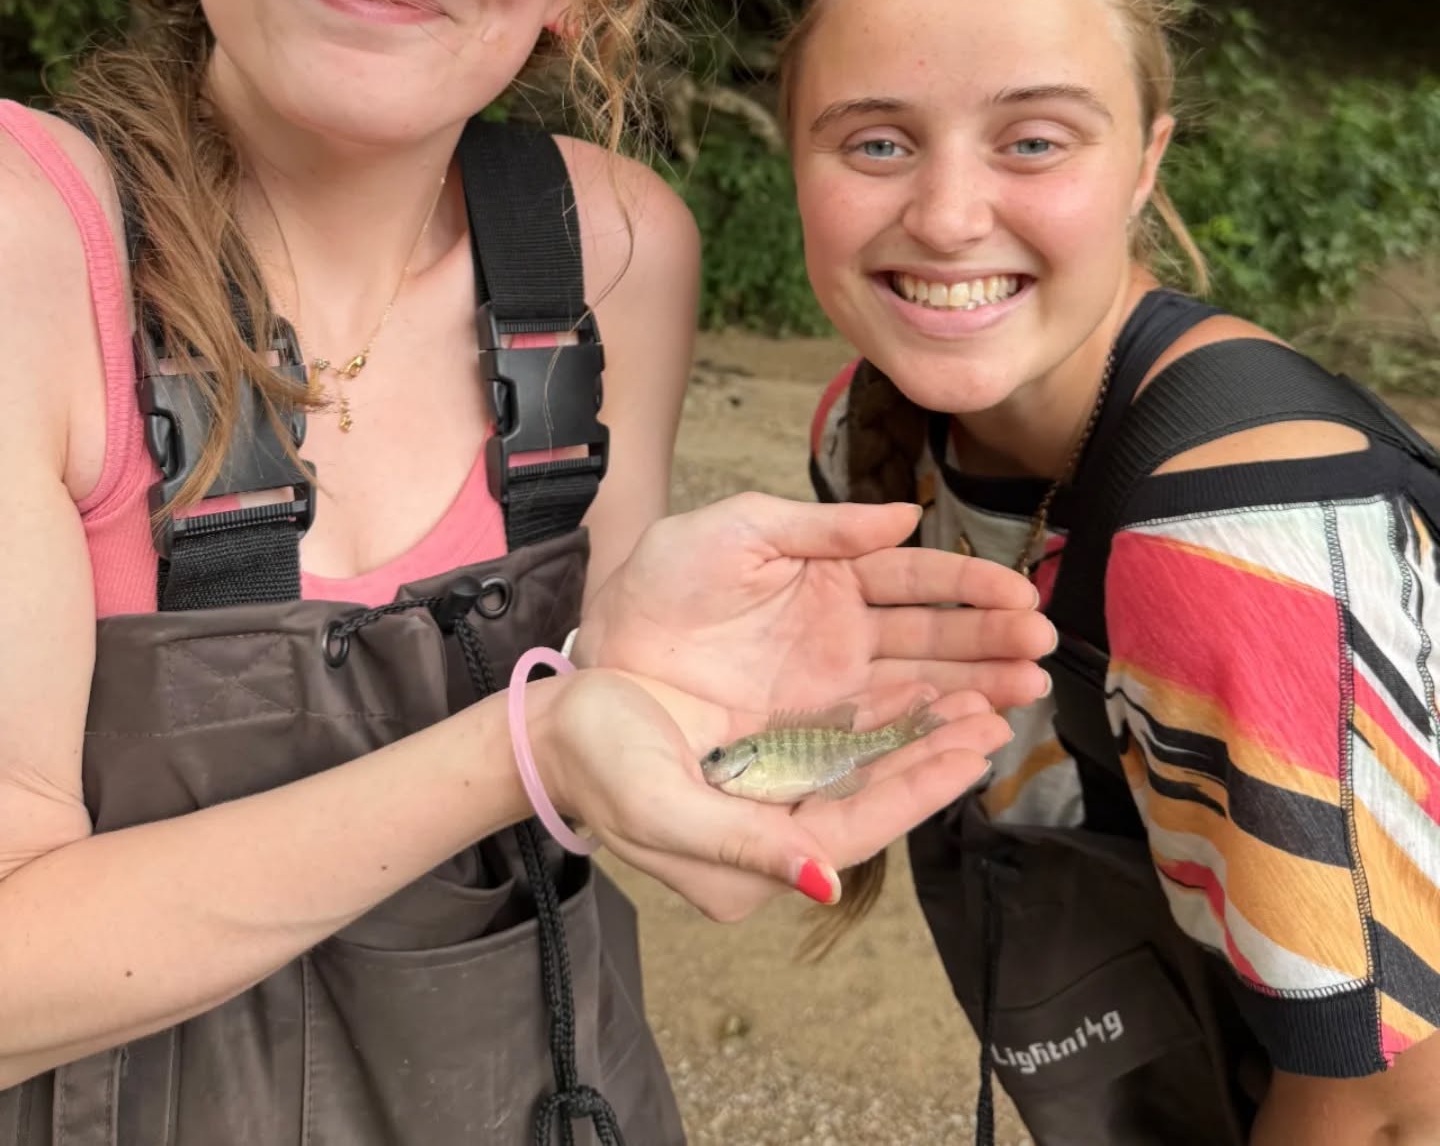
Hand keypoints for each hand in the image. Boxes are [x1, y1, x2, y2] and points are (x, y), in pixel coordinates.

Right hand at [536, 666, 1012, 921]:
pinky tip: (917, 691)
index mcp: (750, 862)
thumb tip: (824, 885)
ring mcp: (769, 797)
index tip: (975, 749)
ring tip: (977, 700)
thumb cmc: (597, 762)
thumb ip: (746, 847)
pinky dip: (881, 721)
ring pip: (864, 768)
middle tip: (998, 715)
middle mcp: (771, 836)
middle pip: (873, 798)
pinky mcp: (763, 762)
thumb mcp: (660, 809)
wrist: (550, 732)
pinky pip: (838, 745)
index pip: (858, 828)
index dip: (919, 788)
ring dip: (919, 735)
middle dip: (936, 757)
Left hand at [577, 492, 1053, 716]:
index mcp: (832, 573)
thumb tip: (906, 513)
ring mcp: (831, 685)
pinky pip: (879, 733)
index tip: (1020, 593)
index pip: (917, 576)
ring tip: (1025, 693)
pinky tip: (971, 732)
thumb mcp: (738, 531)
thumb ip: (820, 527)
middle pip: (933, 636)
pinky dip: (927, 734)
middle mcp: (844, 631)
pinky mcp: (811, 732)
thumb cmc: (664, 578)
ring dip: (975, 687)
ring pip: (920, 686)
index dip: (970, 583)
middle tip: (1043, 649)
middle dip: (991, 640)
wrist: (607, 649)